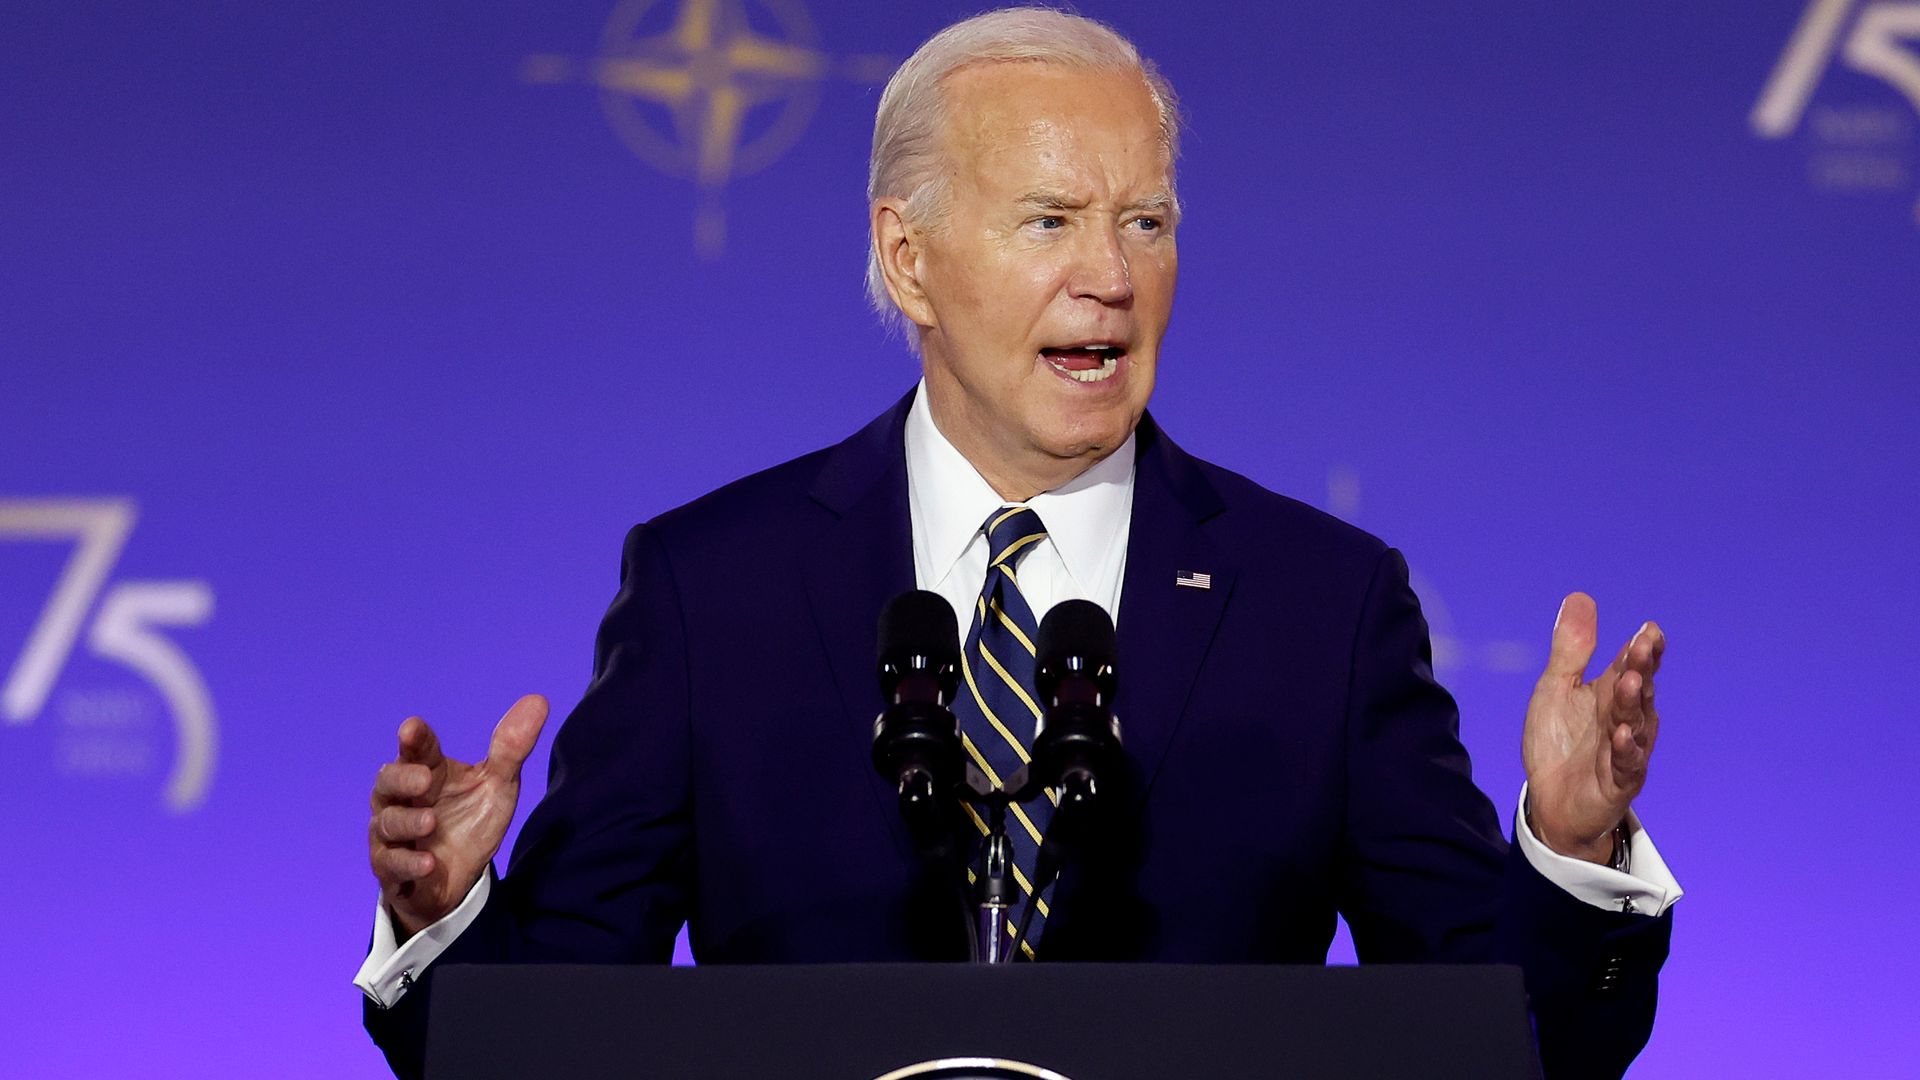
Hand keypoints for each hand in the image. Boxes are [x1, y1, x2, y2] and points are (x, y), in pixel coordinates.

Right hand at [368, 694, 548, 937]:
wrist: (459, 877)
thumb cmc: (471, 820)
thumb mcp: (498, 785)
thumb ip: (512, 748)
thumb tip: (539, 700)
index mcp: (427, 770)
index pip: (416, 748)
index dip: (413, 738)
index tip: (411, 728)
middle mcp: (401, 798)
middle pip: (388, 781)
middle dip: (402, 778)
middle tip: (425, 779)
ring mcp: (392, 834)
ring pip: (387, 823)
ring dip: (408, 822)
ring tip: (431, 822)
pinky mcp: (391, 868)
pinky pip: (391, 865)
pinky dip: (408, 863)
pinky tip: (428, 863)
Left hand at [1522, 594, 1663, 863]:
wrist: (1550, 800)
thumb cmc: (1559, 741)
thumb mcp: (1556, 688)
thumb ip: (1571, 649)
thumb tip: (1580, 596)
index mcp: (1612, 693)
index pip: (1631, 664)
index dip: (1642, 648)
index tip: (1649, 629)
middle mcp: (1626, 718)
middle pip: (1638, 689)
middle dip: (1642, 667)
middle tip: (1645, 644)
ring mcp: (1626, 750)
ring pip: (1636, 723)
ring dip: (1634, 703)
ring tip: (1632, 681)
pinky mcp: (1619, 781)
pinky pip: (1626, 763)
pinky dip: (1626, 749)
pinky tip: (1622, 734)